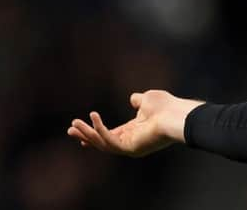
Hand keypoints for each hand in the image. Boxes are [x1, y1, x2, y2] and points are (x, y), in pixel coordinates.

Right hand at [67, 90, 202, 156]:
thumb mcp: (147, 99)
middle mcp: (130, 141)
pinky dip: (99, 129)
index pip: (110, 134)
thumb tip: (133, 98)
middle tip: (70, 128)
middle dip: (86, 135)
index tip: (80, 125)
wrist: (177, 114)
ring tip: (74, 124)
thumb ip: (138, 100)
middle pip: (103, 141)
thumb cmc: (166, 106)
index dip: (95, 130)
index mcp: (133, 131)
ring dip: (87, 133)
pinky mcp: (131, 148)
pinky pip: (110, 141)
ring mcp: (131, 147)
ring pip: (103, 143)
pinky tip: (92, 117)